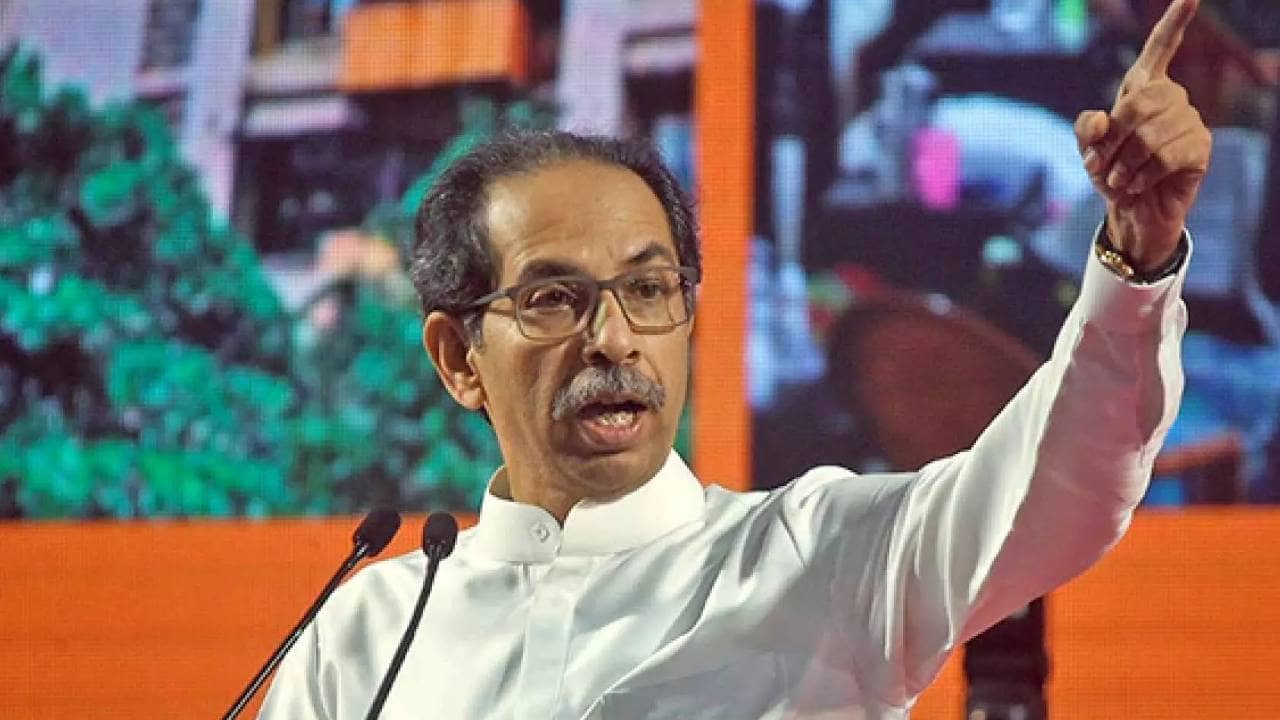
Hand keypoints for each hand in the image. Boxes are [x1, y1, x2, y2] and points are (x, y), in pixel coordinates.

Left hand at [1075, 0, 1211, 270]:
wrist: (1130, 210)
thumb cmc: (1112, 173)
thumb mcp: (1088, 150)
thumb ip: (1085, 129)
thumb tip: (1100, 119)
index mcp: (1142, 88)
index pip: (1160, 48)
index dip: (1174, 22)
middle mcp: (1171, 98)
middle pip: (1139, 103)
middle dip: (1112, 139)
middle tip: (1102, 165)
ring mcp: (1189, 120)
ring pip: (1150, 134)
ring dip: (1123, 164)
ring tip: (1120, 178)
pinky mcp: (1200, 147)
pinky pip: (1166, 155)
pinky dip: (1142, 175)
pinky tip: (1138, 184)